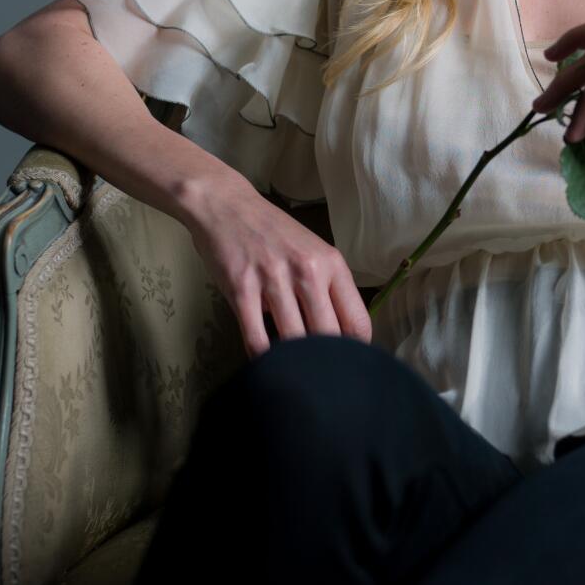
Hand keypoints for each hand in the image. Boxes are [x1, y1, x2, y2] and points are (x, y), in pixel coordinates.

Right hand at [179, 172, 371, 358]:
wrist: (228, 206)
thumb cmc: (273, 233)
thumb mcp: (312, 252)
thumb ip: (326, 289)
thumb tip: (337, 337)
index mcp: (331, 263)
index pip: (357, 320)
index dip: (356, 351)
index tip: (347, 366)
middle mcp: (307, 271)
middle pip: (328, 336)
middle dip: (325, 363)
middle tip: (320, 378)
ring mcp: (273, 279)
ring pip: (293, 339)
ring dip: (292, 362)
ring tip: (293, 375)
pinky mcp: (241, 288)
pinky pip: (256, 337)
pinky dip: (261, 357)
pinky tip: (264, 365)